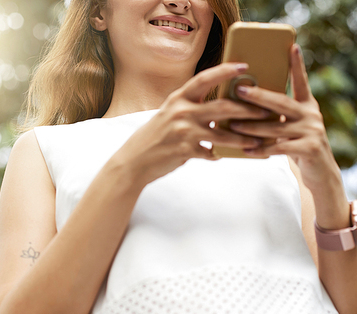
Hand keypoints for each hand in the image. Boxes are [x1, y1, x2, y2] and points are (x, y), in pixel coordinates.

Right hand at [112, 63, 268, 185]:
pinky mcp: (185, 151)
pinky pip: (211, 152)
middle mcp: (181, 112)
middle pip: (223, 106)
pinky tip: (227, 155)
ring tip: (258, 140)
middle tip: (265, 110)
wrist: (134, 160)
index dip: (226, 71)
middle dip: (248, 109)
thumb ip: (191, 108)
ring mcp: (184, 132)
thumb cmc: (154, 135)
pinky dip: (220, 154)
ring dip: (243, 138)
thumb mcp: (169, 114)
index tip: (244, 67)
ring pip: (223, 133)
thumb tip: (220, 108)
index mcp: (178, 98)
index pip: (205, 78)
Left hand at [227, 44, 340, 189]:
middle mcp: (311, 115)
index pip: (301, 82)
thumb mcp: (289, 126)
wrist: (319, 171)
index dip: (297, 65)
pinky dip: (261, 149)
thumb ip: (276, 115)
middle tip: (239, 90)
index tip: (292, 46)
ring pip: (276, 127)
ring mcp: (312, 131)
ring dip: (252, 127)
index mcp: (306, 105)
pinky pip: (280, 147)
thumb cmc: (296, 145)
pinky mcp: (310, 148)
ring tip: (232, 125)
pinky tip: (245, 150)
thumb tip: (245, 103)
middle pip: (281, 102)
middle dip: (258, 96)